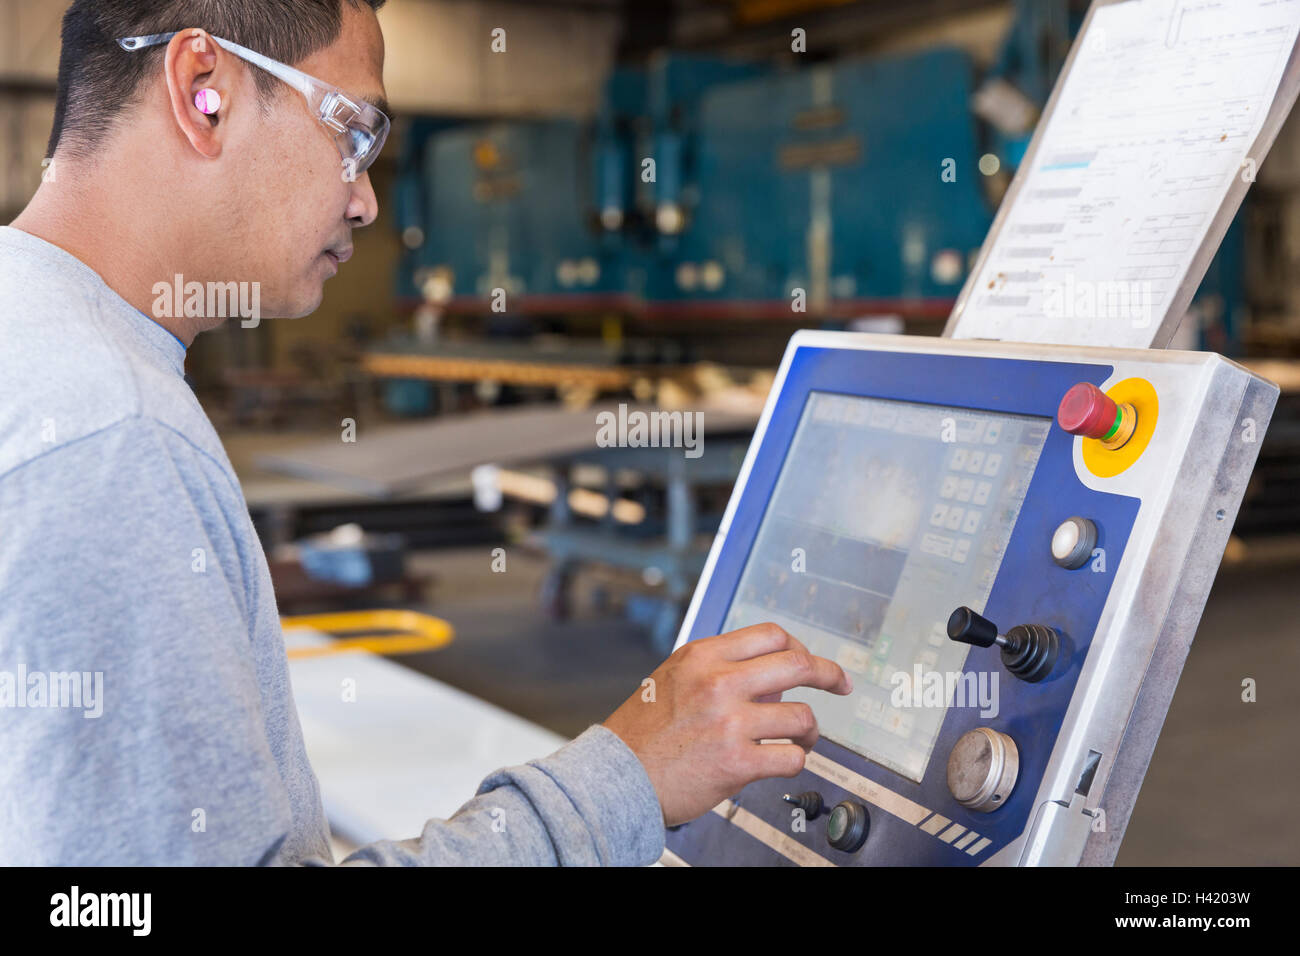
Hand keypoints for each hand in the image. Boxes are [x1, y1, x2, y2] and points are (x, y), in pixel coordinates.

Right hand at [602, 622, 851, 826]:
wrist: (618, 776)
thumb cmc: (643, 732)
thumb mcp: (674, 678)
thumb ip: (719, 670)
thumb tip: (771, 678)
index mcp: (703, 656)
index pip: (771, 635)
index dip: (800, 646)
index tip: (811, 660)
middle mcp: (718, 683)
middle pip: (797, 664)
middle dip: (828, 674)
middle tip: (839, 685)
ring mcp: (729, 722)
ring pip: (801, 715)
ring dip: (810, 730)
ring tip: (802, 739)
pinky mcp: (737, 762)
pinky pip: (791, 757)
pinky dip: (796, 760)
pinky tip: (784, 761)